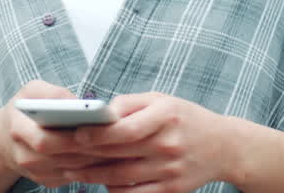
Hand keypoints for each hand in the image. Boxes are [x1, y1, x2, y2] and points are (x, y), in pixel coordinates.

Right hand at [0, 80, 110, 187]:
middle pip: (65, 157)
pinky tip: (112, 153)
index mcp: (18, 130)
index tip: (95, 126)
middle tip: (120, 138)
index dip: (71, 137)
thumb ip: (52, 92)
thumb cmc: (24, 109)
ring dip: (99, 158)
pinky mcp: (48, 181)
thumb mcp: (31, 91)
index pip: (44, 140)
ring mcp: (37, 173)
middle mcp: (25, 157)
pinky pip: (75, 176)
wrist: (4, 140)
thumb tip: (77, 102)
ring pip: (74, 169)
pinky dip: (95, 166)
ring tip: (122, 144)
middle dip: (93, 148)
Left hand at [64, 92, 236, 192]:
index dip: (97, 134)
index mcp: (166, 116)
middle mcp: (169, 144)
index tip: (74, 134)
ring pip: (122, 177)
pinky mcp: (172, 190)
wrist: (224, 146)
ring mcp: (171, 170)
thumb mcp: (162, 100)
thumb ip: (129, 104)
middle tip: (58, 154)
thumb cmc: (184, 118)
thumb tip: (97, 114)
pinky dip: (113, 189)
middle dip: (85, 155)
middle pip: (119, 154)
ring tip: (70, 170)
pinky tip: (97, 183)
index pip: (125, 129)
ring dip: (92, 175)